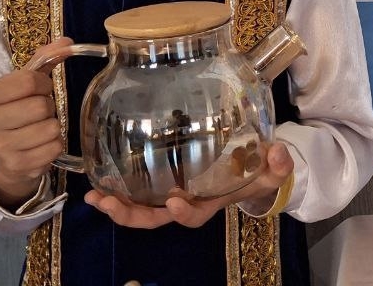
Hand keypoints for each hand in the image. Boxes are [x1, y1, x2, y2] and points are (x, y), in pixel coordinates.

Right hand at [0, 39, 69, 207]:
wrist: (1, 158)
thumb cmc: (14, 113)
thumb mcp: (22, 84)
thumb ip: (44, 60)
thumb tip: (67, 43)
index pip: (29, 80)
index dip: (43, 84)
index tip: (38, 91)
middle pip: (41, 106)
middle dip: (48, 107)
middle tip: (38, 113)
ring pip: (51, 128)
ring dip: (52, 126)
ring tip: (38, 128)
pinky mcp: (16, 165)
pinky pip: (54, 147)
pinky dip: (54, 144)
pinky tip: (40, 144)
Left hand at [84, 141, 295, 228]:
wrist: (247, 166)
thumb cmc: (256, 169)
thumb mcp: (271, 168)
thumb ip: (277, 164)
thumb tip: (278, 152)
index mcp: (209, 203)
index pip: (194, 215)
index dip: (184, 213)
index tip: (175, 202)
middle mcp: (185, 204)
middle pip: (155, 219)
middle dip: (130, 215)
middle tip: (108, 204)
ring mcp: (169, 195)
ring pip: (139, 209)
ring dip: (115, 205)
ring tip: (94, 197)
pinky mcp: (159, 182)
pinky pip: (134, 192)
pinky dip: (115, 190)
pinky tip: (97, 181)